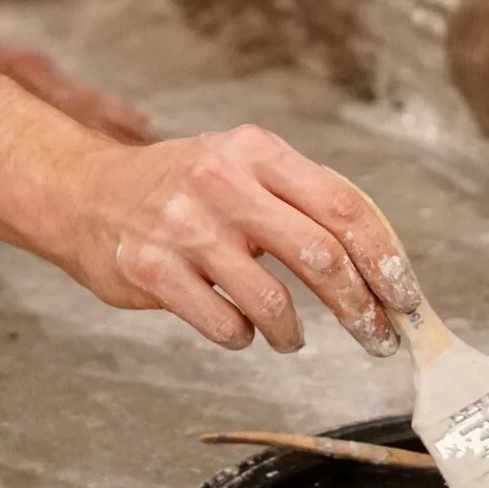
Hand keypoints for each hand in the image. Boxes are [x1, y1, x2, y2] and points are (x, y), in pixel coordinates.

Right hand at [0, 24, 421, 357]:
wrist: (84, 193)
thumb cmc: (177, 187)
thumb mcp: (241, 169)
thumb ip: (300, 201)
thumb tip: (376, 260)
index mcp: (257, 151)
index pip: (344, 205)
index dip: (384, 257)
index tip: (404, 294)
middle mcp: (224, 181)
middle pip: (320, 254)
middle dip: (359, 305)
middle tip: (375, 335)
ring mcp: (185, 226)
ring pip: (272, 299)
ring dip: (294, 331)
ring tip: (292, 336)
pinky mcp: (153, 271)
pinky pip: (223, 325)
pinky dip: (242, 336)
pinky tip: (238, 326)